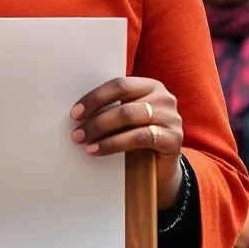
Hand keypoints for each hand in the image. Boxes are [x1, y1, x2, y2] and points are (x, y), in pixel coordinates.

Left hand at [70, 77, 183, 209]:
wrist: (162, 163)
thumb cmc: (139, 134)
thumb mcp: (127, 118)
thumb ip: (112, 107)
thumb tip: (78, 111)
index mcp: (150, 86)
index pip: (119, 84)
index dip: (95, 97)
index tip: (75, 113)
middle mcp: (163, 98)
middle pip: (122, 103)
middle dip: (95, 118)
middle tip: (76, 132)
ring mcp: (170, 118)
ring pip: (129, 118)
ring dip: (101, 131)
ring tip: (84, 142)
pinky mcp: (173, 139)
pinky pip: (139, 138)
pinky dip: (114, 144)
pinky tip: (98, 150)